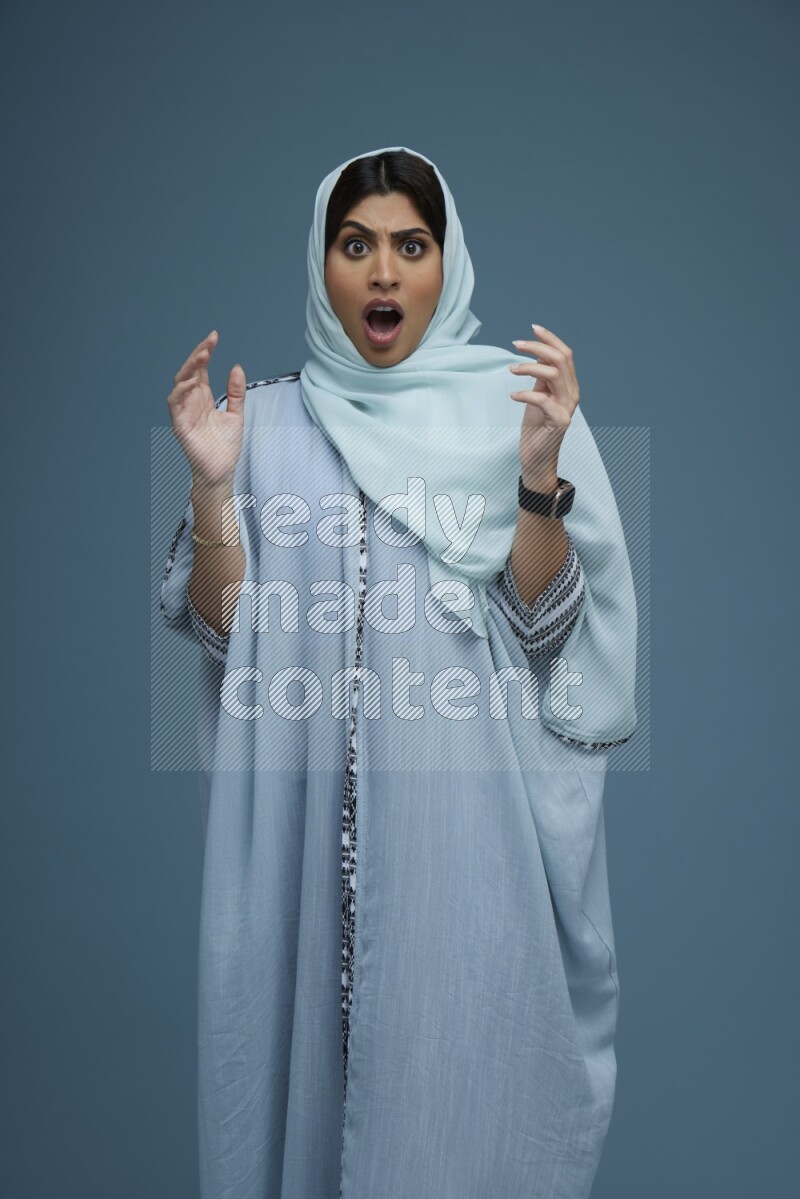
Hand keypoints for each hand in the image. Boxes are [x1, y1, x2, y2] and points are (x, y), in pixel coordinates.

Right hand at [166, 330, 245, 489]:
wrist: (220, 471)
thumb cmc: (224, 446)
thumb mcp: (236, 415)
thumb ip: (236, 392)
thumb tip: (236, 367)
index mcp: (203, 397)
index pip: (201, 370)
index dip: (206, 352)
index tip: (214, 337)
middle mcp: (191, 401)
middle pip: (190, 371)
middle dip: (198, 355)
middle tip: (209, 342)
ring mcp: (184, 411)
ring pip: (179, 382)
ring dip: (189, 368)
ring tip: (203, 355)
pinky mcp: (179, 424)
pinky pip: (174, 402)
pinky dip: (181, 390)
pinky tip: (192, 381)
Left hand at [508, 323, 579, 489]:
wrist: (537, 458)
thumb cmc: (536, 429)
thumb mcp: (538, 397)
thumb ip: (541, 379)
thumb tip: (537, 358)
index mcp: (569, 385)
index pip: (565, 354)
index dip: (550, 339)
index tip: (533, 328)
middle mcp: (572, 393)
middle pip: (561, 359)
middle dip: (537, 347)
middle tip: (515, 345)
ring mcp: (568, 407)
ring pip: (553, 374)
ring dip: (528, 368)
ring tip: (511, 371)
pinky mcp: (559, 421)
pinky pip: (542, 399)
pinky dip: (525, 393)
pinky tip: (513, 395)